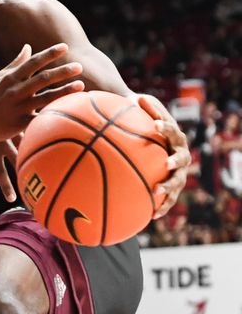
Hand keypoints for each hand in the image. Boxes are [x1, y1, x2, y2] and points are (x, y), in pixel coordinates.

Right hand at [0, 43, 83, 143]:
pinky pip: (39, 119)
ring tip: (81, 85)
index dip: (49, 54)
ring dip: (64, 91)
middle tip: (79, 66)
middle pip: (42, 79)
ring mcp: (17, 108)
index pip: (33, 62)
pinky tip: (69, 112)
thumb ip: (16, 63)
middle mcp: (15, 91)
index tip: (65, 47)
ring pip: (45, 98)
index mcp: (11, 78)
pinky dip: (53, 115)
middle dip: (62, 72)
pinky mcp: (19, 124)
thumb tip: (28, 46)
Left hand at [136, 94, 190, 218]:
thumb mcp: (136, 106)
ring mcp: (177, 171)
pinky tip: (152, 216)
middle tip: (166, 163)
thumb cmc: (139, 116)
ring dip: (168, 187)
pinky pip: (168, 199)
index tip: (155, 125)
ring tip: (157, 191)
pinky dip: (162, 207)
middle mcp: (179, 153)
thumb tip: (133, 97)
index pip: (171, 130)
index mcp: (173, 135)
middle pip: (181, 158)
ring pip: (177, 181)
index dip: (165, 127)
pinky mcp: (171, 186)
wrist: (148, 132)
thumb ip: (138, 105)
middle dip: (174, 161)